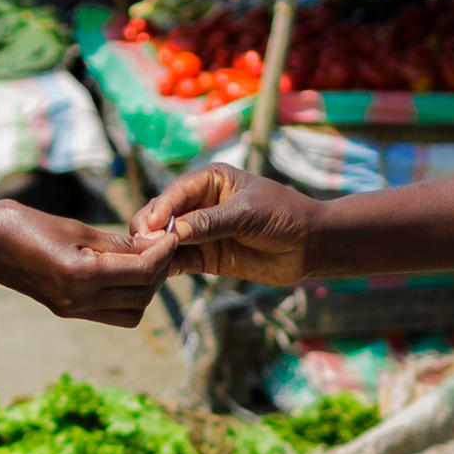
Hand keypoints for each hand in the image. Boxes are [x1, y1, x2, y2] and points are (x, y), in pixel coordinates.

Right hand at [0, 199, 173, 326]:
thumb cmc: (26, 225)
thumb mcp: (77, 228)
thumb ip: (118, 242)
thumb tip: (158, 244)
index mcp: (81, 275)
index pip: (142, 271)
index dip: (163, 251)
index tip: (170, 233)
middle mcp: (79, 300)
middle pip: (142, 295)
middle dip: (158, 270)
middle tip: (160, 244)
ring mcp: (73, 309)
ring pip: (131, 311)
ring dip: (144, 287)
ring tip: (142, 258)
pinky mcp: (68, 310)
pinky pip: (111, 312)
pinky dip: (126, 295)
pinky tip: (122, 270)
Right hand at [131, 166, 318, 284]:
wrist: (310, 245)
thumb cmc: (283, 216)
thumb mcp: (245, 214)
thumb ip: (209, 223)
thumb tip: (172, 233)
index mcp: (210, 180)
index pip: (175, 192)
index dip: (160, 210)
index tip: (149, 227)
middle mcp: (200, 204)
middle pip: (163, 216)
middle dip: (151, 230)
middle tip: (144, 247)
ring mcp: (201, 232)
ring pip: (166, 240)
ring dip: (155, 250)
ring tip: (147, 263)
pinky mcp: (205, 257)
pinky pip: (179, 261)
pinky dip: (166, 267)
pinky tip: (157, 274)